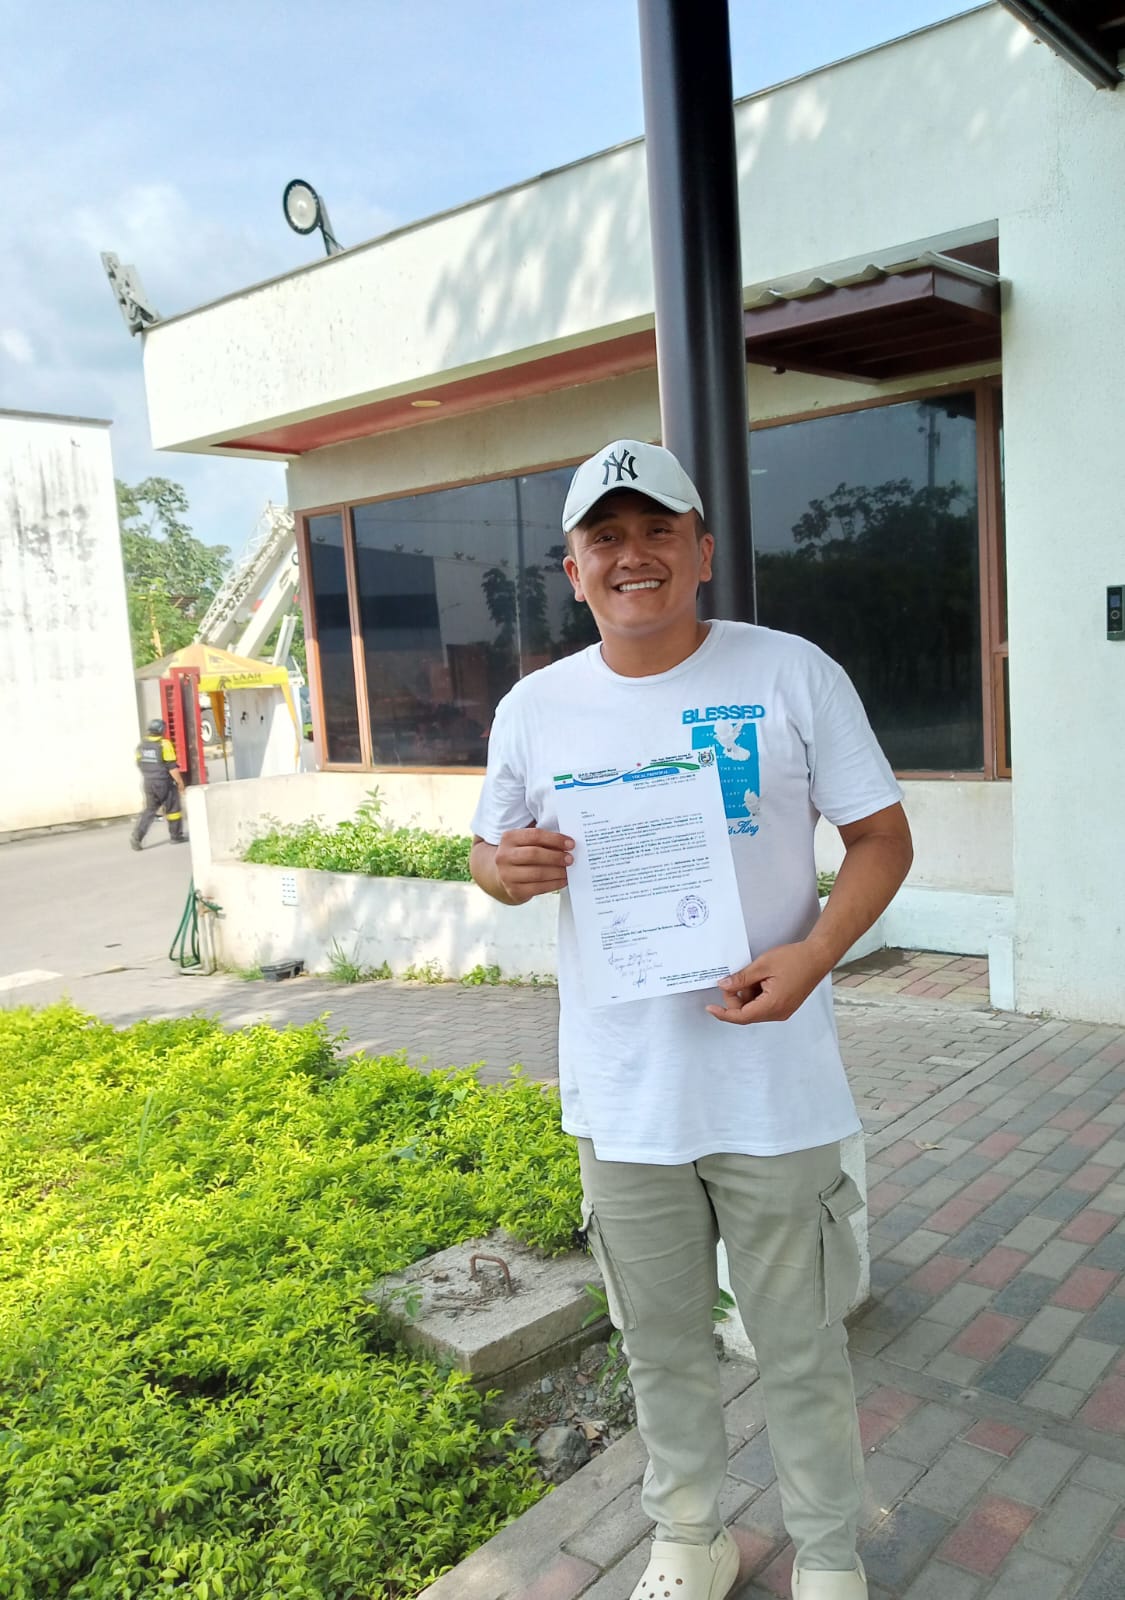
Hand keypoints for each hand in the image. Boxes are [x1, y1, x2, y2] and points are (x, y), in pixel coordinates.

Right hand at [493, 828, 573, 904]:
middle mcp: (504, 856)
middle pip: (534, 854)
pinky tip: (562, 880)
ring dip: (557, 872)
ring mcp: (507, 874)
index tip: (570, 844)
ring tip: (567, 871)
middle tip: (570, 859)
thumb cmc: (521, 855)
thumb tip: (567, 845)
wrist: (503, 875)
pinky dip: (554, 884)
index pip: (535, 835)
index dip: (555, 839)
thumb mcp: (526, 842)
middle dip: (556, 856)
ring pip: (537, 873)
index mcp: (509, 838)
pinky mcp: (514, 890)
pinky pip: (539, 888)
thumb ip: (543, 841)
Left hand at [705, 940, 832, 1024]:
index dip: (723, 1014)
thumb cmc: (795, 959)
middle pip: (747, 1014)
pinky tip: (760, 980)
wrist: (818, 957)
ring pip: (755, 1009)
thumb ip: (741, 978)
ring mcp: (783, 1011)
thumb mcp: (762, 966)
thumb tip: (724, 986)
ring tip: (754, 975)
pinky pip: (764, 1005)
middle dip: (736, 999)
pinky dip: (757, 995)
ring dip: (748, 995)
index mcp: (772, 1006)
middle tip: (733, 980)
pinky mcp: (785, 1006)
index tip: (710, 1008)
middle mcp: (778, 1013)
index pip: (741, 1016)